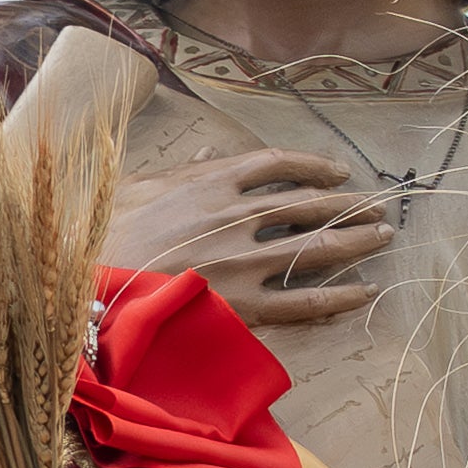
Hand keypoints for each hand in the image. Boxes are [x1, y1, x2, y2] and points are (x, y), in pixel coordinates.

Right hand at [109, 146, 393, 332]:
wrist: (85, 285)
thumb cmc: (101, 234)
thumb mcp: (135, 188)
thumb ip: (175, 174)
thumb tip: (197, 161)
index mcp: (210, 180)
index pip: (277, 164)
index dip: (313, 166)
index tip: (336, 173)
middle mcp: (234, 216)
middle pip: (307, 204)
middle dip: (347, 205)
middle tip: (376, 207)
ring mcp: (241, 262)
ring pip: (314, 248)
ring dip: (355, 241)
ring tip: (383, 237)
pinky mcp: (240, 306)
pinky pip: (302, 302)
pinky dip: (338, 297)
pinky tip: (365, 293)